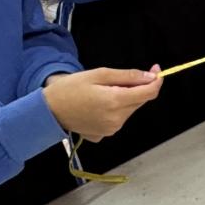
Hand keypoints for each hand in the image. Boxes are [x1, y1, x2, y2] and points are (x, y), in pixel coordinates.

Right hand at [43, 67, 162, 141]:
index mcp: (116, 102)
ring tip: (103, 91)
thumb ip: (128, 76)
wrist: (48, 110)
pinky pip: (118, 119)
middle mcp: (116, 120)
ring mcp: (110, 130)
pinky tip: (99, 104)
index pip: (149, 93)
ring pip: (129, 109)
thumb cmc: (70, 88)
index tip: (155, 69)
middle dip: (137, 87)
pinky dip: (115, 109)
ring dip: (125, 98)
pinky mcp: (103, 135)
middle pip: (140, 101)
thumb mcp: (99, 74)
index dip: (156, 80)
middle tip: (120, 78)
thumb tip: (150, 77)